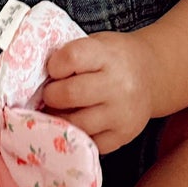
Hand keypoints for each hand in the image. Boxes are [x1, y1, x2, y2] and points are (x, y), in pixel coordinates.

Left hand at [38, 31, 153, 154]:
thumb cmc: (113, 58)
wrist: (152, 74)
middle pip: (68, 94)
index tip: (54, 69)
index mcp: (108, 55)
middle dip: (51, 95)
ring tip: (60, 111)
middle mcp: (118, 84)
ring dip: (59, 118)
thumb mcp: (97, 44)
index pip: (71, 58)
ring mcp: (122, 113)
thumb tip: (35, 79)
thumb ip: (71, 56)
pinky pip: (88, 142)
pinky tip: (77, 123)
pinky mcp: (123, 135)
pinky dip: (76, 134)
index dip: (54, 65)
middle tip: (51, 94)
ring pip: (75, 123)